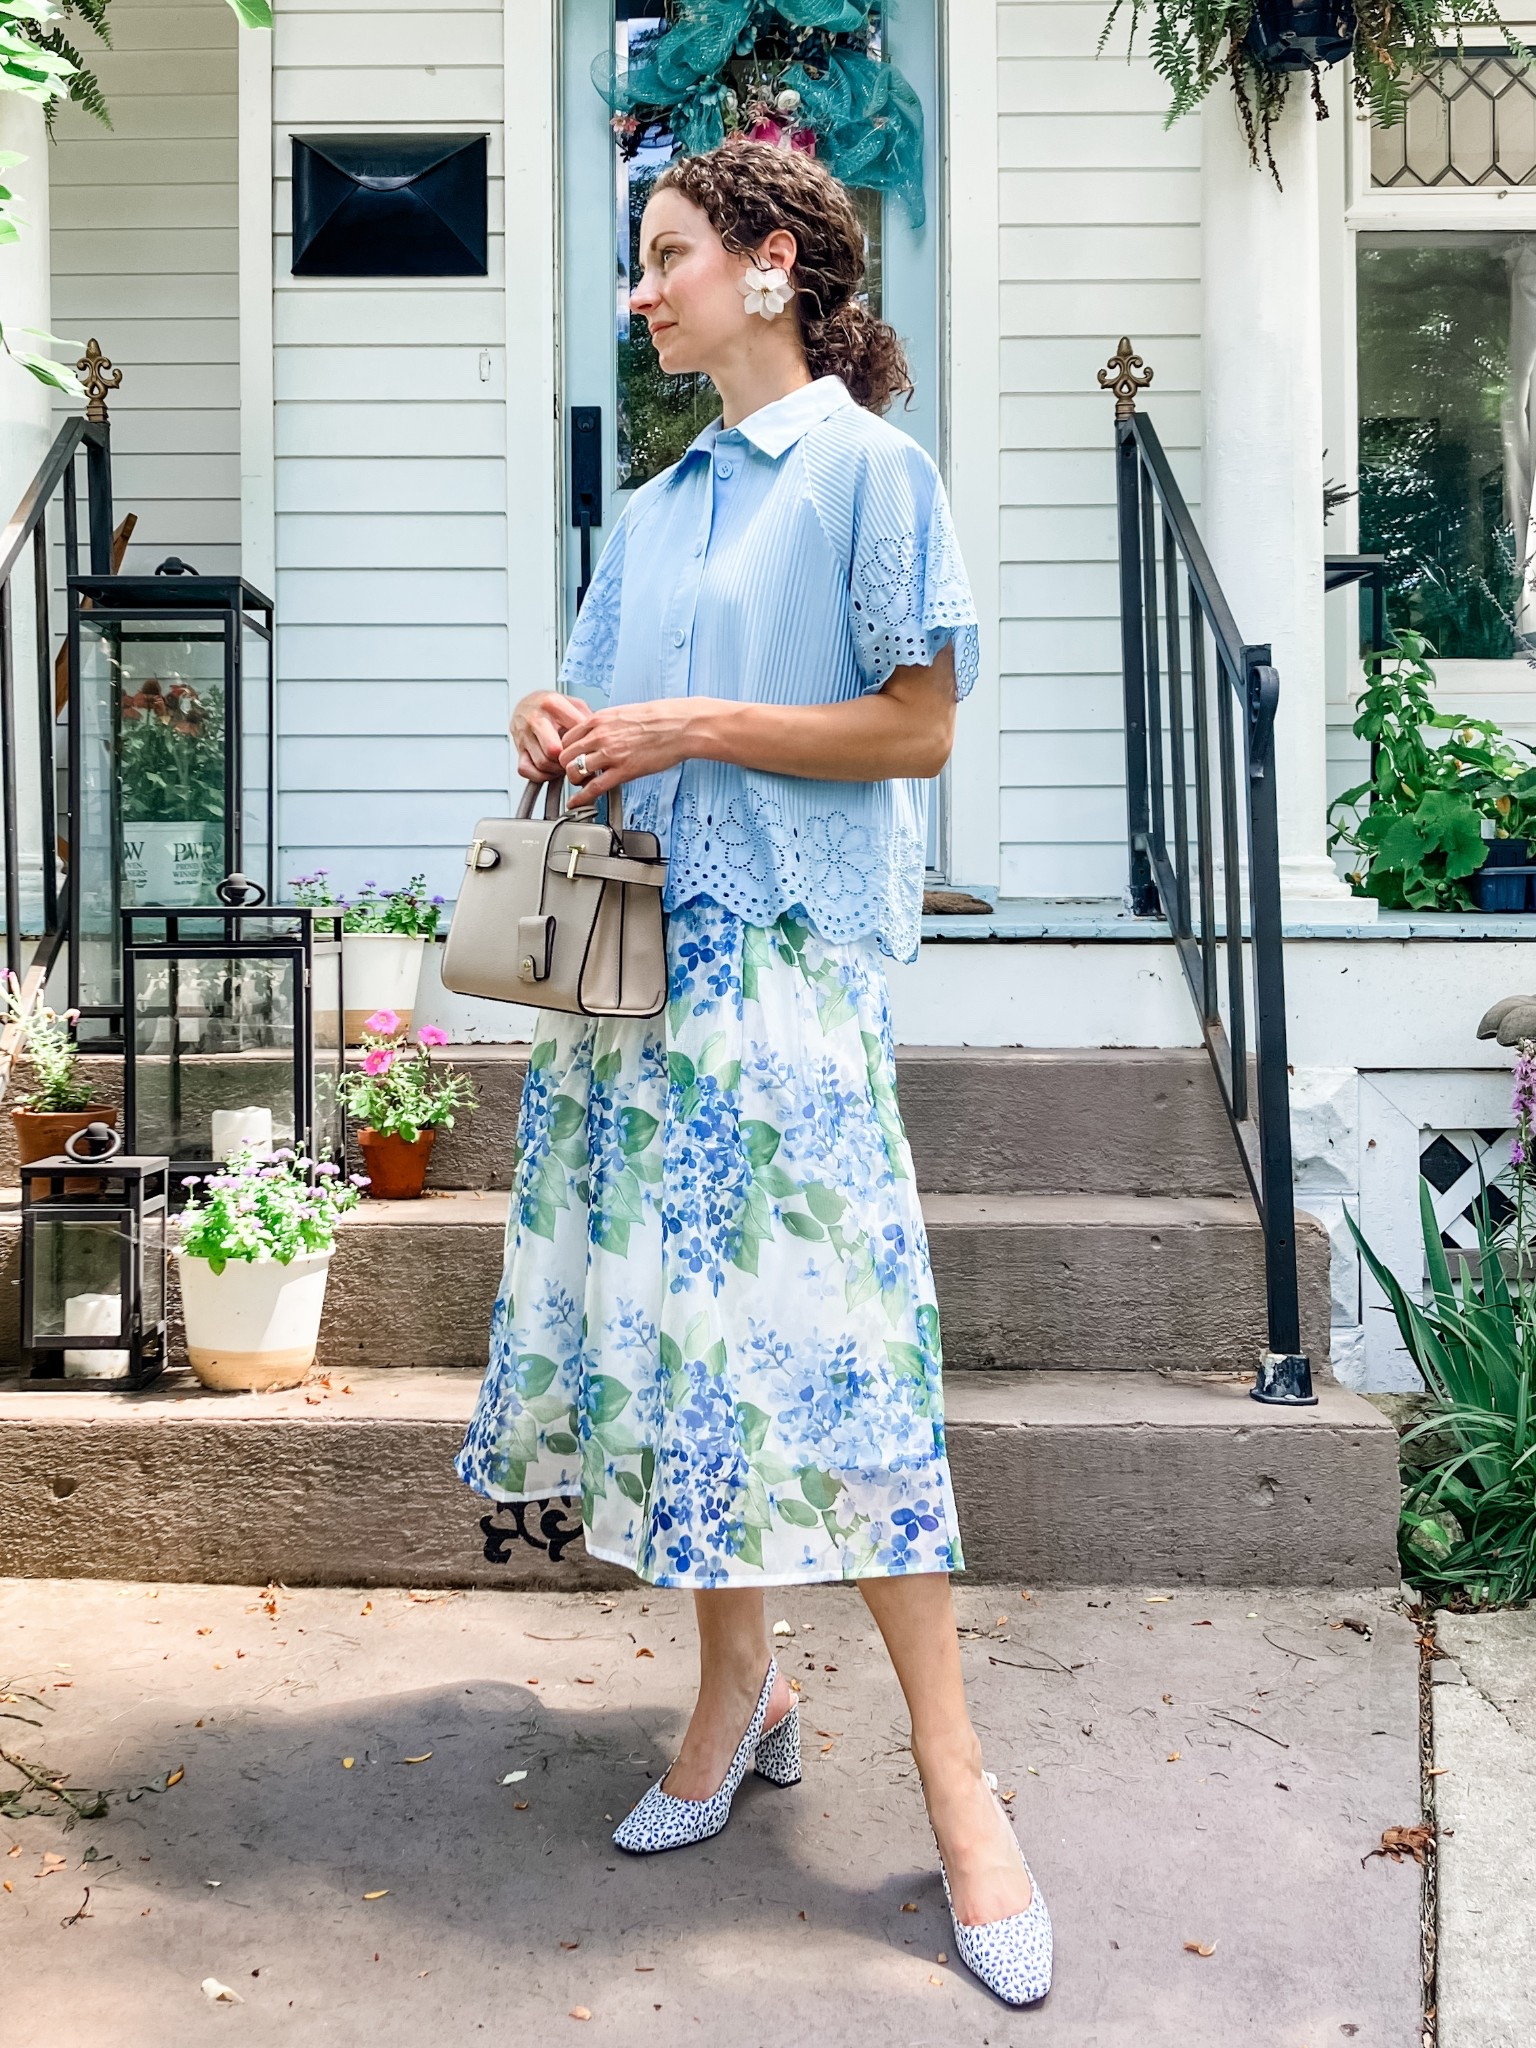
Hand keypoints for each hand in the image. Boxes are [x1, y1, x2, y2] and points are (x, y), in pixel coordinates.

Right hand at [511, 691, 592, 782]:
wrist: (526, 704)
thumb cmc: (552, 707)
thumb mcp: (573, 704)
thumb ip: (587, 718)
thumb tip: (602, 737)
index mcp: (552, 704)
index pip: (574, 732)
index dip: (584, 745)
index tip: (589, 749)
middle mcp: (536, 719)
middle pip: (554, 750)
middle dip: (567, 760)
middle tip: (574, 760)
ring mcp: (525, 735)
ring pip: (542, 763)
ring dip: (556, 770)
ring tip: (563, 765)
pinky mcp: (518, 748)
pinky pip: (526, 770)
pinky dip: (539, 776)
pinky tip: (549, 770)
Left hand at [557, 698, 706, 802]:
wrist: (679, 726)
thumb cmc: (660, 719)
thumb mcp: (624, 713)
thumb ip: (607, 725)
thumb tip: (600, 733)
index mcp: (600, 720)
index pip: (567, 737)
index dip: (567, 750)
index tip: (571, 757)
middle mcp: (600, 736)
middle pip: (566, 755)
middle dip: (568, 766)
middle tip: (575, 771)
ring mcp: (610, 754)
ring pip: (575, 771)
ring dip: (575, 780)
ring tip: (582, 783)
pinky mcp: (623, 771)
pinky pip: (593, 788)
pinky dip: (581, 798)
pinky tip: (577, 802)